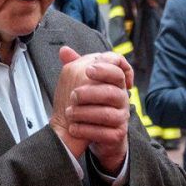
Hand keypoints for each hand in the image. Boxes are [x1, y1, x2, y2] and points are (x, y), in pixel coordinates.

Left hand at [50, 47, 132, 172]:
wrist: (91, 132)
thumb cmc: (89, 104)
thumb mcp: (82, 83)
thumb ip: (75, 66)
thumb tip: (64, 50)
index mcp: (115, 83)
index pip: (118, 70)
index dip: (105, 68)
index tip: (88, 70)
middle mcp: (122, 99)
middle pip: (113, 92)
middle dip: (90, 92)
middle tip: (74, 95)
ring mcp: (121, 118)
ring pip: (107, 114)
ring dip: (85, 113)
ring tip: (70, 113)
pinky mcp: (116, 135)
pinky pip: (104, 133)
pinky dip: (85, 130)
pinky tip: (73, 127)